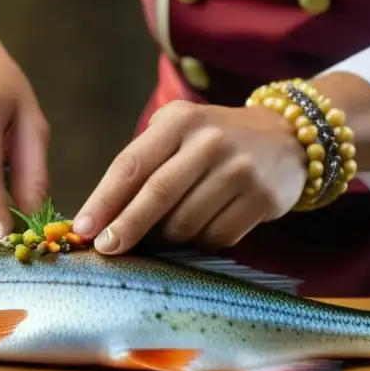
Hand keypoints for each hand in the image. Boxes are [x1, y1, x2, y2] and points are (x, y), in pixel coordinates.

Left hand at [73, 101, 305, 252]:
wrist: (286, 138)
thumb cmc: (213, 140)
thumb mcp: (178, 130)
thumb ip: (143, 161)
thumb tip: (100, 215)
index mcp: (180, 121)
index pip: (132, 164)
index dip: (104, 200)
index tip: (83, 227)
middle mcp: (211, 141)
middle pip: (157, 194)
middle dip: (126, 227)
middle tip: (106, 249)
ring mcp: (240, 170)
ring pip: (186, 222)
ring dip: (164, 240)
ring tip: (155, 240)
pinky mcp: (262, 199)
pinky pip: (217, 236)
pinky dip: (198, 243)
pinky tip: (194, 236)